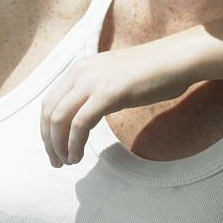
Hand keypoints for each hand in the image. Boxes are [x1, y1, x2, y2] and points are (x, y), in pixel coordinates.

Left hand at [39, 40, 191, 166]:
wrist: (176, 60)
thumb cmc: (152, 72)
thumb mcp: (114, 78)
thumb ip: (95, 91)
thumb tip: (84, 116)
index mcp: (80, 67)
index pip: (49, 101)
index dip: (46, 129)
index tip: (54, 148)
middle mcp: (81, 71)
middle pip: (48, 111)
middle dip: (48, 141)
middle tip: (56, 161)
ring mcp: (93, 81)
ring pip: (59, 119)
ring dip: (58, 146)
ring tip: (67, 162)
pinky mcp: (108, 93)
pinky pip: (79, 124)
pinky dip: (74, 145)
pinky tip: (78, 156)